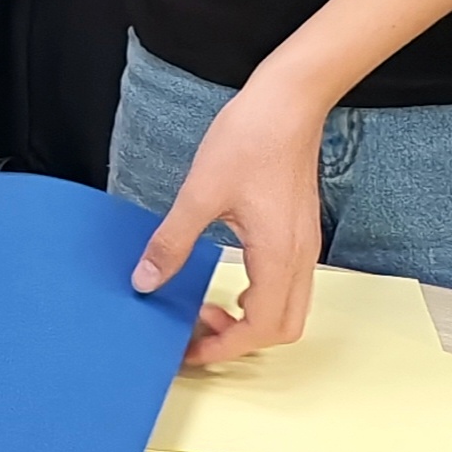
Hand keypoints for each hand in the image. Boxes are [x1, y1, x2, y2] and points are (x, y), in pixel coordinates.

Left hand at [128, 68, 327, 363]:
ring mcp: (305, 246)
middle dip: (239, 338)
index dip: (224, 347)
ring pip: (287, 308)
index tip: (190, 349)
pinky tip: (231, 281)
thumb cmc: (251, 139)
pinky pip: (288, 285)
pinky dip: (259, 297)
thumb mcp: (200, 193)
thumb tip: (146, 280)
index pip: (259, 328)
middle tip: (197, 325)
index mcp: (278, 255)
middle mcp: (300, 258)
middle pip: (281, 329)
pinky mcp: (301, 233)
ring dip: (250, 319)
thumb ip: (173, 242)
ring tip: (209, 304)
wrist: (290, 102)